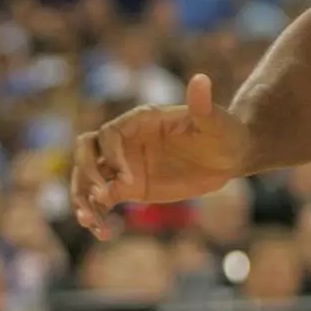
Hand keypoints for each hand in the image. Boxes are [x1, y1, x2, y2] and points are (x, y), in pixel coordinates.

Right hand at [70, 73, 247, 238]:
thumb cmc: (223, 133)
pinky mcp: (128, 187)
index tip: (128, 179)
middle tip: (101, 196)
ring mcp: (124, 164)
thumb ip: (202, 105)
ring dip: (82, 198)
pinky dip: (96, 215)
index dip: (113, 156)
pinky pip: (101, 200)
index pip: (109, 134)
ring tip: (91, 221)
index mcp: (141, 120)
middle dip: (86, 173)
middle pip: (86, 151)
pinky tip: (104, 232)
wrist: (228, 158)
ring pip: (87, 178)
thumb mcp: (216, 122)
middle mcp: (126, 141)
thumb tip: (201, 79)